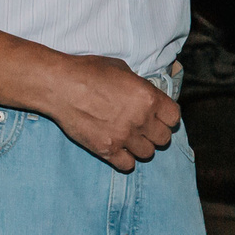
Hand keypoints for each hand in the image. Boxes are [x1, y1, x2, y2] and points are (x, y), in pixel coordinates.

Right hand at [48, 55, 180, 172]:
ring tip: (129, 138)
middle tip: (143, 128)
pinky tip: (118, 149)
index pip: (174, 117)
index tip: (159, 116)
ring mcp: (124, 137)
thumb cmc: (89, 72)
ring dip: (141, 146)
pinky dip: (125, 159)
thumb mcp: (122, 69)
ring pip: (148, 154)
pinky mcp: (107, 150)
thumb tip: (145, 96)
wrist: (60, 86)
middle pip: (164, 139)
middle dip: (155, 133)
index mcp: (148, 97)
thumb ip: (140, 86)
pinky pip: (127, 165)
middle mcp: (140, 119)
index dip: (167, 117)